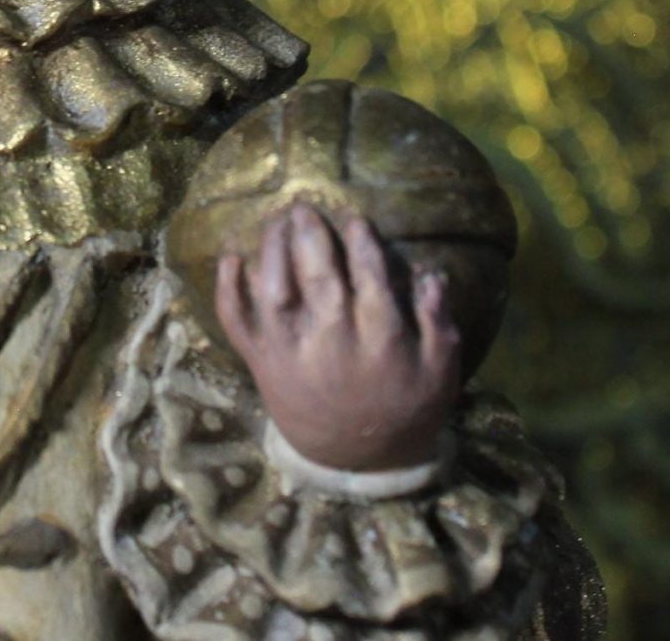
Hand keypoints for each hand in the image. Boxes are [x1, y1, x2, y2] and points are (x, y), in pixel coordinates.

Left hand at [214, 203, 463, 473]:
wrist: (358, 462)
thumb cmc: (405, 409)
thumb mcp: (441, 371)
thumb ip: (438, 321)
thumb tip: (431, 274)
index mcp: (379, 338)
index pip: (368, 276)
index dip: (360, 243)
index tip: (354, 221)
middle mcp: (331, 338)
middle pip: (318, 273)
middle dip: (310, 235)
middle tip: (304, 208)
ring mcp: (290, 350)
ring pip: (274, 289)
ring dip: (272, 249)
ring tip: (277, 222)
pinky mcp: (260, 362)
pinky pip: (237, 322)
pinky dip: (228, 289)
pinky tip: (231, 257)